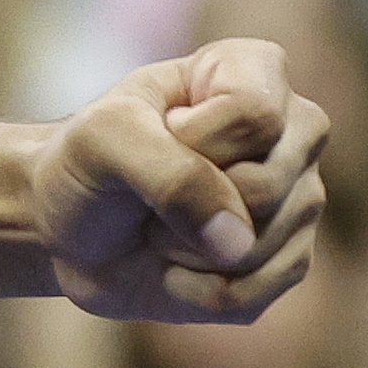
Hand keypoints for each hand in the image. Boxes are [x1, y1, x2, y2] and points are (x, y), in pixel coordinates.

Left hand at [31, 41, 325, 323]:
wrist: (67, 227)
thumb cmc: (86, 162)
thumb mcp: (103, 139)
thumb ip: (169, 172)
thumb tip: (237, 242)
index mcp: (258, 72)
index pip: (255, 114)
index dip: (190, 138)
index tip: (157, 130)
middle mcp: (296, 133)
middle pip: (265, 186)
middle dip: (181, 200)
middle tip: (150, 186)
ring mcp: (300, 201)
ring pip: (256, 247)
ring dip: (180, 247)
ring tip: (160, 221)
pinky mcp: (287, 265)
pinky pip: (246, 295)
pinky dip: (188, 289)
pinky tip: (173, 264)